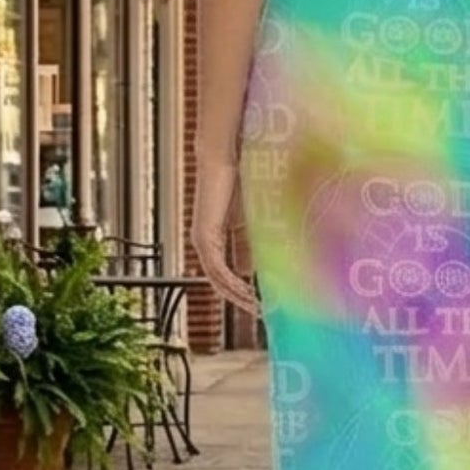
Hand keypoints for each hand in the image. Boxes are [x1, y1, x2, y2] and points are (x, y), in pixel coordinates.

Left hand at [189, 158, 259, 318]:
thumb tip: (266, 260)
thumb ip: (255, 236)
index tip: (266, 300)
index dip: (245, 289)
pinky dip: (232, 284)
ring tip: (258, 309)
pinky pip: (217, 269)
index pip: (229, 271)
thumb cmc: (241, 177)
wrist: (226, 155)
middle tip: (263, 313)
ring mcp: (203, 241)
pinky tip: (248, 293)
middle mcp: (206, 242)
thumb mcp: (254, 214)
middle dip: (242, 299)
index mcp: (218, 236)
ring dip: (238, 296)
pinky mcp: (204, 237)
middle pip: (222, 281)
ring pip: (218, 279)